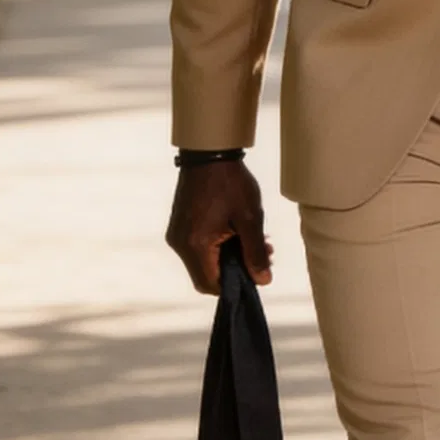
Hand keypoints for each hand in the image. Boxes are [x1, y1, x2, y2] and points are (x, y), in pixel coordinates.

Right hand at [165, 160, 273, 290]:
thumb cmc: (230, 183)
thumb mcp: (250, 218)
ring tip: (256, 242)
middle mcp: (181, 244)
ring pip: (203, 263)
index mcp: (196, 245)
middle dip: (235, 271)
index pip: (212, 285)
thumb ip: (255, 253)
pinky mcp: (179, 226)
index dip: (235, 285)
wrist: (208, 153)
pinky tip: (238, 234)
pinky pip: (197, 249)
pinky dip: (217, 248)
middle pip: (206, 277)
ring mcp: (177, 235)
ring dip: (228, 259)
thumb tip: (262, 280)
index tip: (257, 273)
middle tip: (261, 255)